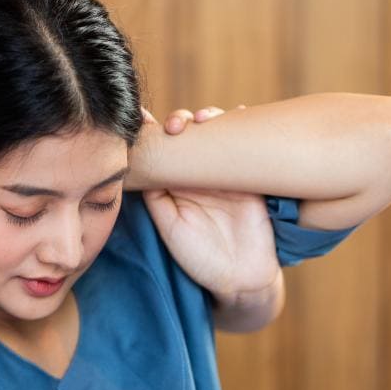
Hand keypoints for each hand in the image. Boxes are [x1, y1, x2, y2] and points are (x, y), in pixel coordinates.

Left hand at [141, 104, 279, 299]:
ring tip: (202, 120)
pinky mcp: (251, 173)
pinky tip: (238, 113)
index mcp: (174, 181)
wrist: (239, 276)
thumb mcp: (169, 224)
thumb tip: (139, 161)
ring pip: (215, 130)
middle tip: (175, 127)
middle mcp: (198, 171)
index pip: (162, 148)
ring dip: (208, 116)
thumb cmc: (198, 255)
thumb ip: (155, 195)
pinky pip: (249, 141)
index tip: (141, 118)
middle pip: (188, 132)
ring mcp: (225, 169)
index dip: (152, 130)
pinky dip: (244, 120)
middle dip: (179, 120)